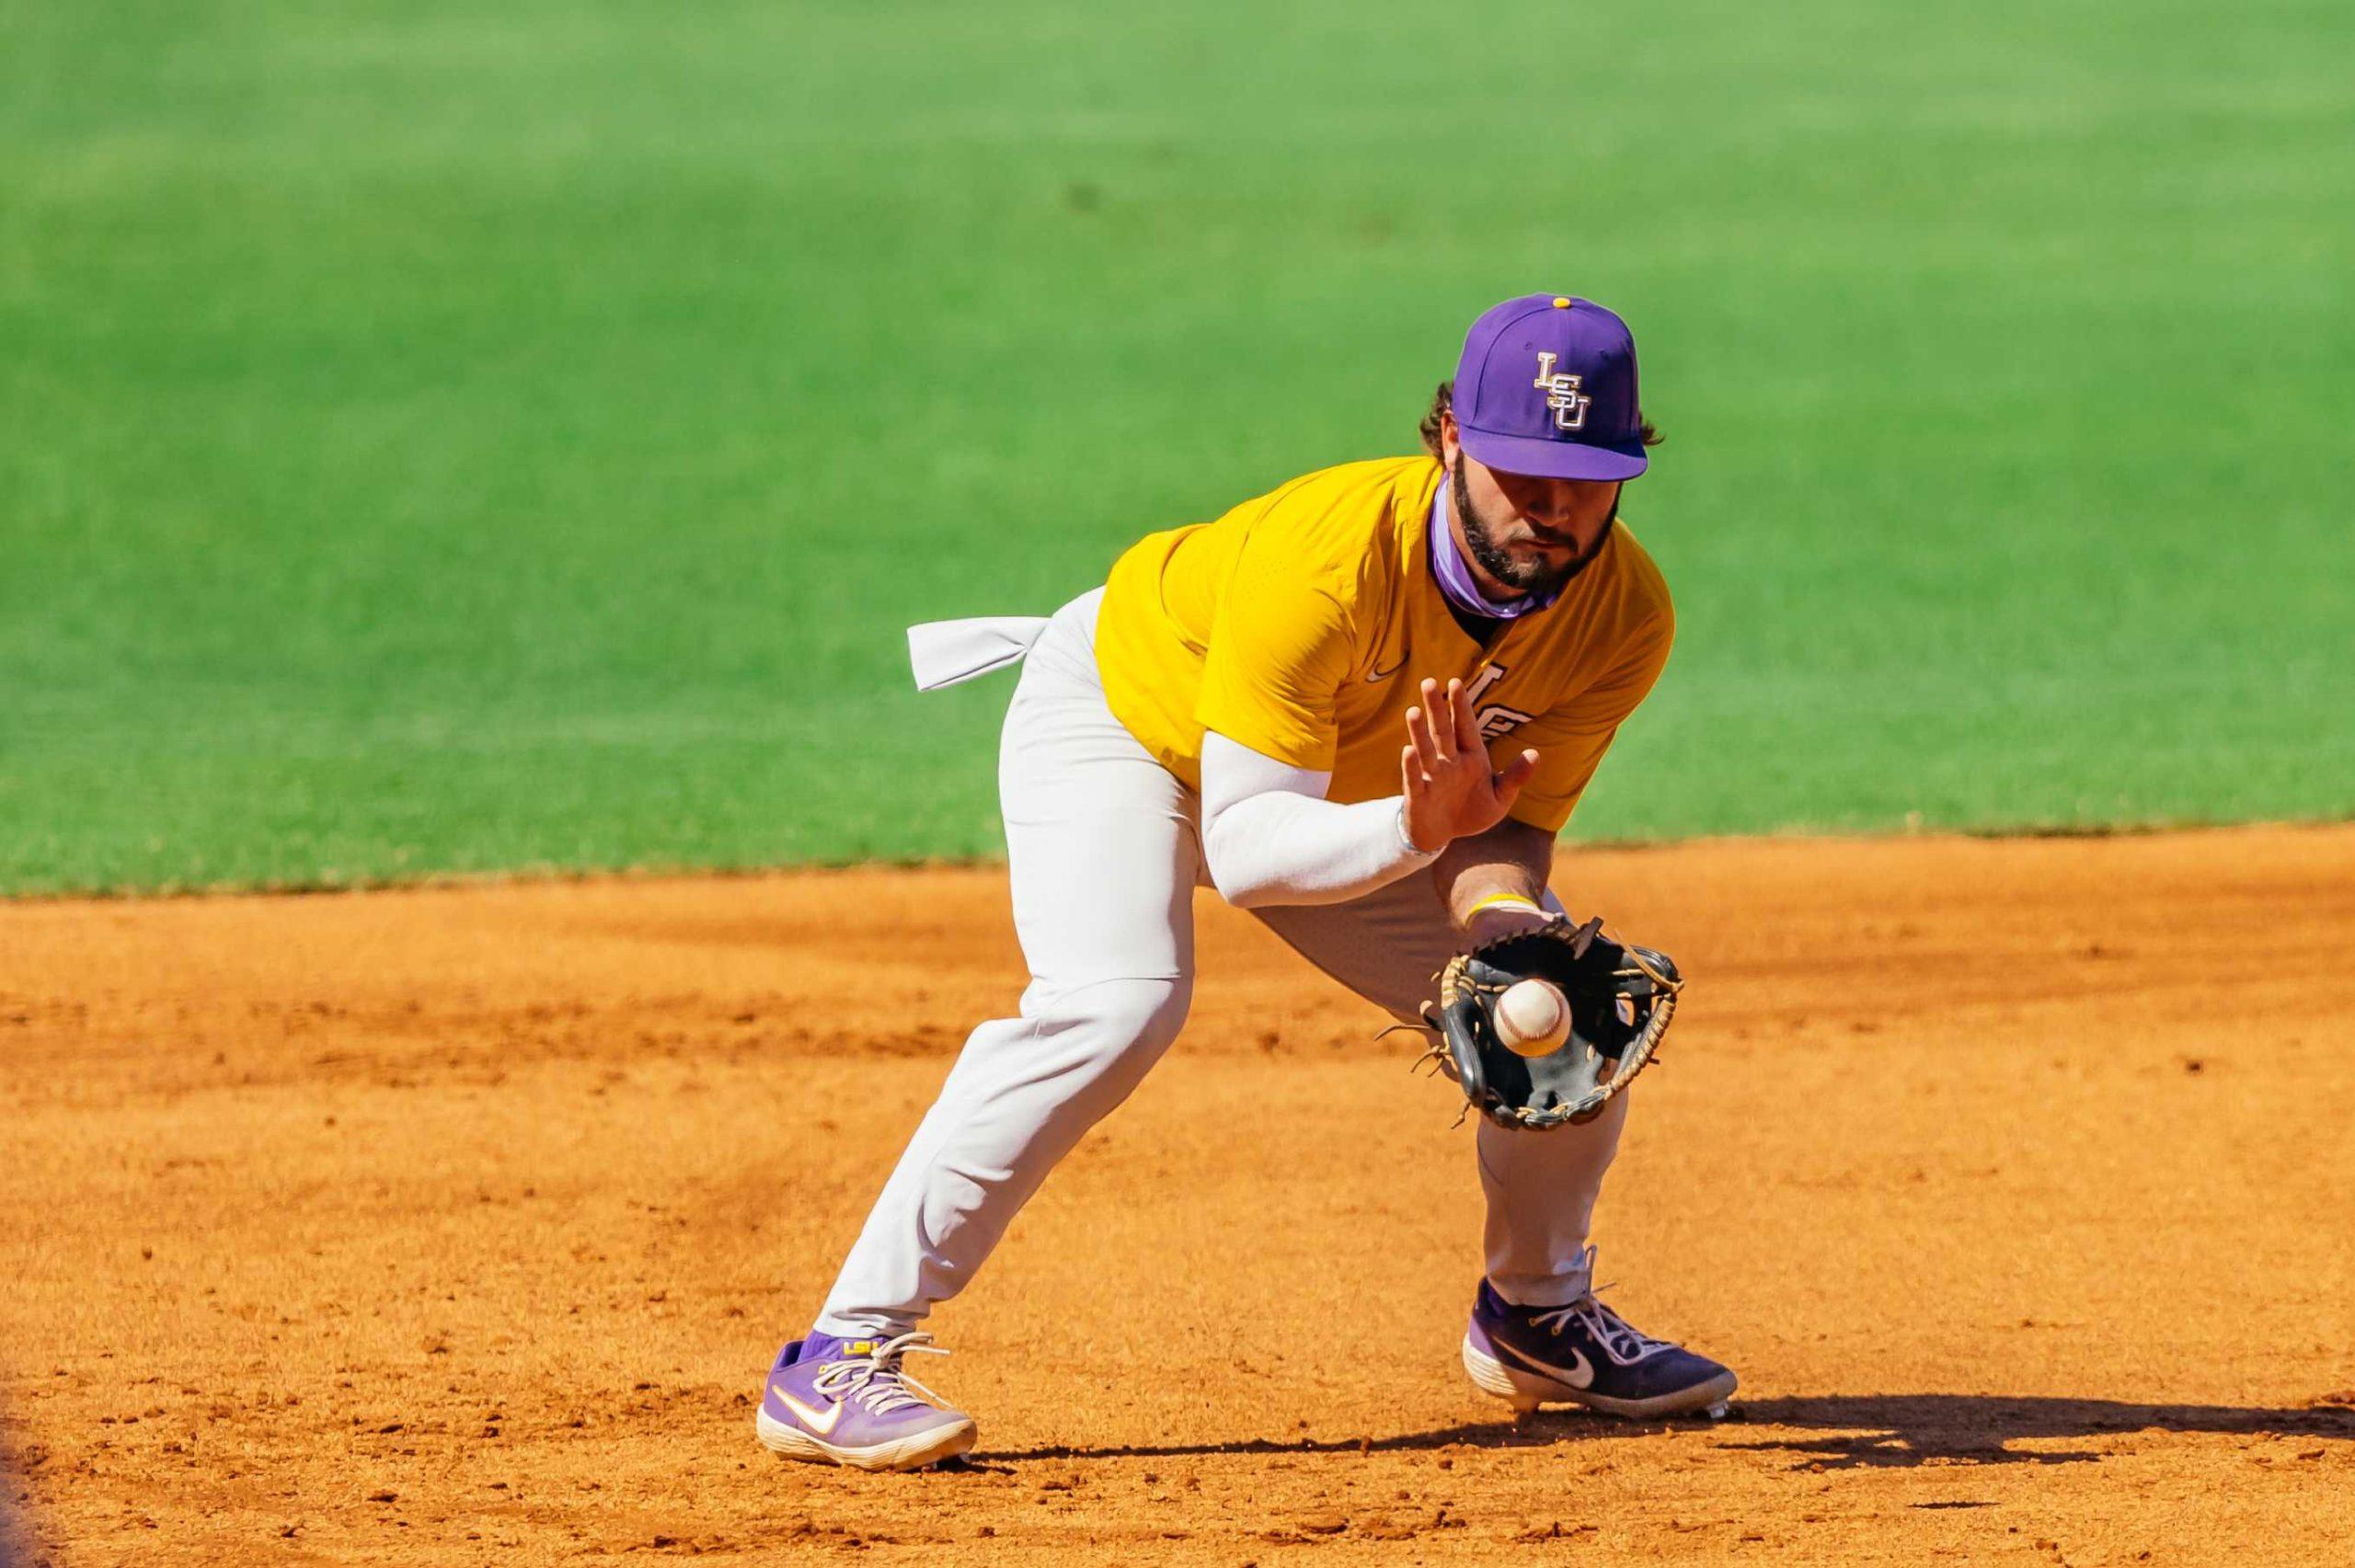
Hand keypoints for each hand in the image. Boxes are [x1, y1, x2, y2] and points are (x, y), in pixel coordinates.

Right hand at [1399, 677, 1539, 852]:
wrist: (1444, 836)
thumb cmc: (1471, 812)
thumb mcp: (1500, 798)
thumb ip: (1515, 776)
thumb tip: (1536, 754)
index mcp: (1471, 757)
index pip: (1465, 727)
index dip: (1460, 706)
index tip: (1455, 682)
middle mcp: (1449, 762)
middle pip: (1442, 731)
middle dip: (1436, 708)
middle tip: (1428, 683)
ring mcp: (1431, 777)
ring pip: (1425, 750)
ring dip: (1419, 732)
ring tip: (1413, 711)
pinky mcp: (1418, 795)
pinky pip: (1414, 779)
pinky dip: (1411, 766)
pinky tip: (1408, 750)